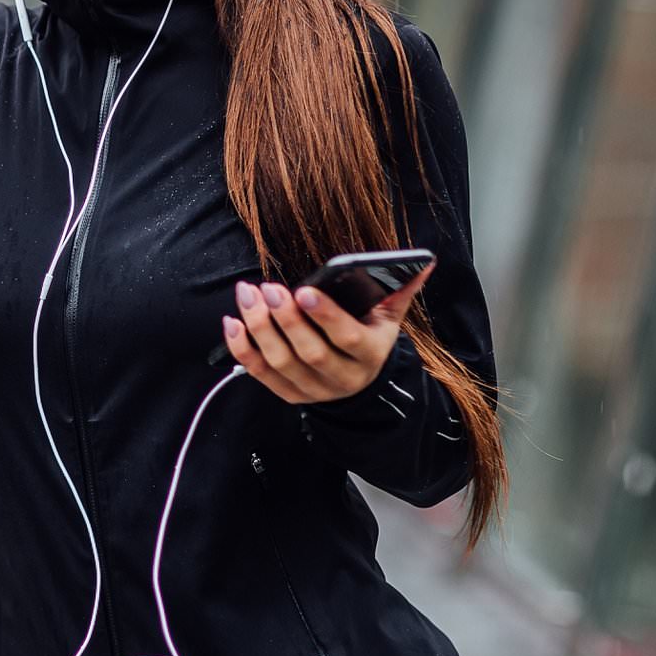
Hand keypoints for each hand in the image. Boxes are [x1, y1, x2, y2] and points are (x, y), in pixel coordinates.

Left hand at [221, 265, 433, 403]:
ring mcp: (314, 390)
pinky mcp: (289, 394)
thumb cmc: (370, 337)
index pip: (347, 337)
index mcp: (370, 354)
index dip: (325, 316)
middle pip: (310, 352)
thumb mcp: (389, 317)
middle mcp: (343, 377)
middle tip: (268, 287)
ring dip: (260, 328)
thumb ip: (400, 289)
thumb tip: (422, 262)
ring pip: (282, 362)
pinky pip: (260, 373)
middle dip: (286, 319)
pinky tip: (233, 321)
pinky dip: (242, 348)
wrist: (361, 383)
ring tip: (248, 295)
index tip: (304, 290)